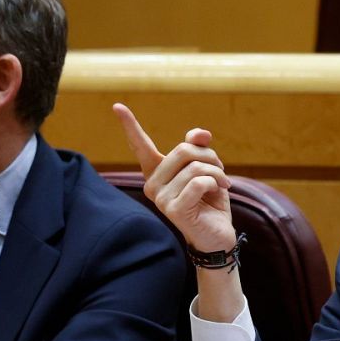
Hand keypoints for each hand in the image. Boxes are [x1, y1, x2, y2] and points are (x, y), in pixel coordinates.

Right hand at [113, 103, 234, 252]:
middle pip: (184, 150)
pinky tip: (217, 193)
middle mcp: (153, 183)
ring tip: (222, 184)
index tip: (117, 106)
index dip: (130, 125)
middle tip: (221, 171)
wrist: (217, 234)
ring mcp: (160, 197)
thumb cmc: (210, 200)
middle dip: (210, 157)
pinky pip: (199, 182)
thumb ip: (199, 148)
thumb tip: (200, 133)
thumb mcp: (207, 168)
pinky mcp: (173, 209)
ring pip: (195, 166)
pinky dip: (215, 183)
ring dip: (217, 172)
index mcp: (157, 172)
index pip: (141, 146)